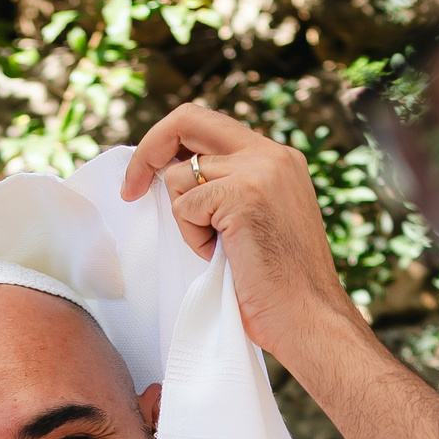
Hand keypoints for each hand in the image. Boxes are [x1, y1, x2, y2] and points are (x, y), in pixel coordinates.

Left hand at [120, 105, 367, 376]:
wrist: (309, 318)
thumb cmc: (279, 285)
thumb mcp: (258, 218)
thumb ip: (230, 187)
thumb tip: (176, 172)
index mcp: (277, 157)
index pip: (209, 124)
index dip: (170, 143)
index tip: (146, 177)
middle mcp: (271, 154)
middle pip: (187, 120)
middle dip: (149, 151)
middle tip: (130, 189)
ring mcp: (259, 171)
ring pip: (180, 176)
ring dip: (186, 220)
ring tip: (219, 249)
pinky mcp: (243, 195)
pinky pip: (185, 206)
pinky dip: (193, 238)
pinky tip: (223, 256)